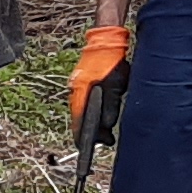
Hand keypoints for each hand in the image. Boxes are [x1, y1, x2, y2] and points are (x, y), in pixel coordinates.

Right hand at [67, 21, 133, 143]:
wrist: (105, 42)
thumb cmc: (111, 62)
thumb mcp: (115, 87)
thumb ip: (110, 107)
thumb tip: (106, 126)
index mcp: (81, 96)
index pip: (78, 124)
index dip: (82, 139)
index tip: (87, 150)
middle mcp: (75, 94)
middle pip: (79, 120)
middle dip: (91, 133)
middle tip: (106, 140)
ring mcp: (77, 88)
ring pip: (82, 112)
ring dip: (92, 122)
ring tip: (105, 131)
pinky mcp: (81, 84)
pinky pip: (84, 103)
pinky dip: (91, 112)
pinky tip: (101, 114)